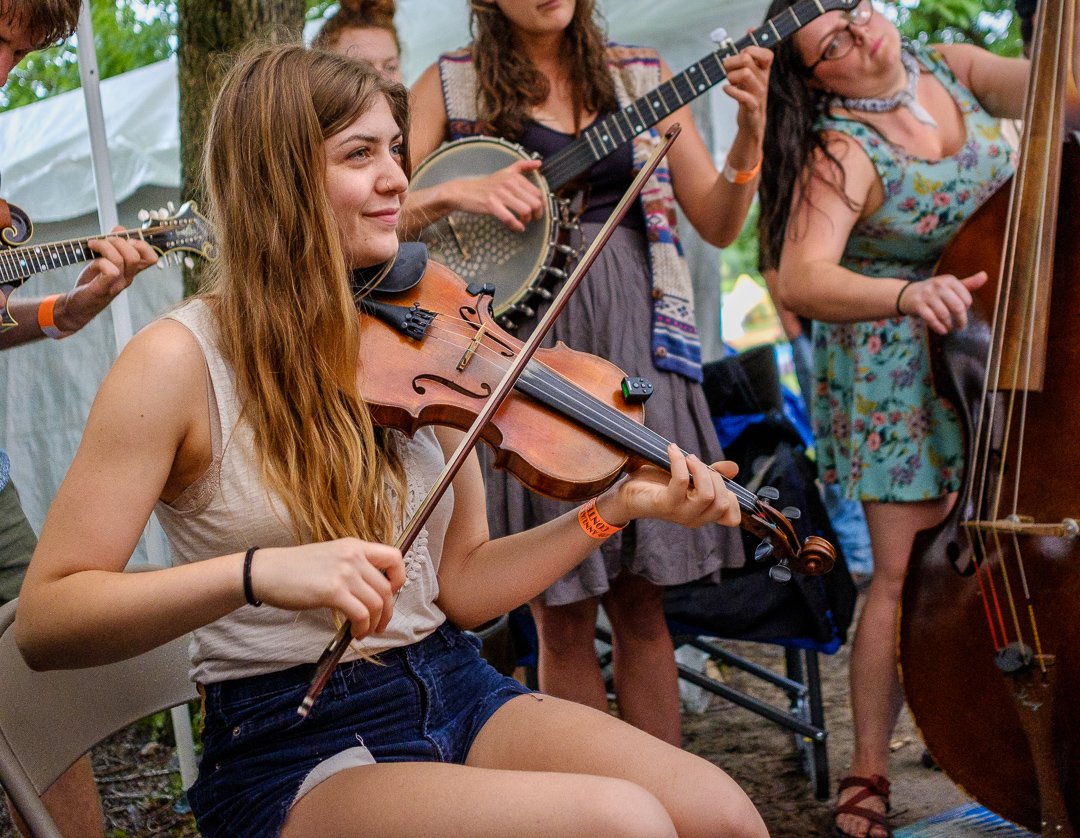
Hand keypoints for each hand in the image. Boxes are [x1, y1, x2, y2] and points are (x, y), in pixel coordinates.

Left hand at [54, 229, 157, 333]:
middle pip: (136, 256)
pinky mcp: (103, 289)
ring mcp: (117, 285)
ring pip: (121, 260)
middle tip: (104, 241)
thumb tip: (120, 229)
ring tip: (93, 245)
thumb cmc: (91, 282)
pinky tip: (91, 261)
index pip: (151, 258)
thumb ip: (114, 244)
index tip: (125, 239)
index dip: (142, 244)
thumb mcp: (103, 259)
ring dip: (105, 246)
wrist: (75, 305)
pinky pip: (110, 271)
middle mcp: (127, 278)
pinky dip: (100, 262)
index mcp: (131, 271)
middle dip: (118, 241)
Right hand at [248, 539, 405, 638]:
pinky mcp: (332, 591)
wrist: (267, 571)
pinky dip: (362, 628)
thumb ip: (353, 567)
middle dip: (387, 611)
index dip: (398, 578)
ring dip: (375, 623)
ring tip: (365, 631)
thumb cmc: (296, 568)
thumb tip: (373, 590)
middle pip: (387, 588)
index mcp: (355, 545)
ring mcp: (344, 572)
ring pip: (377, 603)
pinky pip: (361, 614)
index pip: (395, 556)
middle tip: (379, 624)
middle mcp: (353, 556)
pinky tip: (355, 633)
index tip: (390, 593)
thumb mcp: (331, 557)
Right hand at [451, 158, 544, 231]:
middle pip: (534, 203)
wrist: (464, 191)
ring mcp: (500, 194)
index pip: (538, 193)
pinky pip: (510, 219)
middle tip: (531, 219)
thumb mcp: (505, 172)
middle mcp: (509, 183)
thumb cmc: (487, 184)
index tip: (537, 211)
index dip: (541, 205)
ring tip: (523, 222)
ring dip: (527, 220)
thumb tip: (539, 163)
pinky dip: (516, 226)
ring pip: (525, 211)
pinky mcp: (491, 204)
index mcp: (515, 176)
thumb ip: (522, 166)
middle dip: (536, 214)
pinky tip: (518, 228)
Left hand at [598, 444, 740, 528]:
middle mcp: (695, 519)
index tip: (718, 478)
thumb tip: (734, 468)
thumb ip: (710, 474)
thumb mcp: (690, 478)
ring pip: (707, 495)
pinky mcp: (666, 504)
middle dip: (714, 476)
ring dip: (700, 470)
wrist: (628, 494)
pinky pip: (682, 482)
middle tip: (696, 462)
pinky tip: (672, 451)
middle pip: (722, 501)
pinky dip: (679, 462)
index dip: (733, 498)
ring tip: (688, 457)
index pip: (731, 518)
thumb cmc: (658, 485)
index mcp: (703, 515)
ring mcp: (681, 514)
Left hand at [722, 45, 772, 150]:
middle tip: (726, 68)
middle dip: (732, 61)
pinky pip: (743, 96)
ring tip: (729, 81)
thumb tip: (751, 28)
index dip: (750, 49)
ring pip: (745, 74)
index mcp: (764, 71)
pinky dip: (731, 91)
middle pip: (747, 59)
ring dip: (731, 76)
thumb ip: (750, 52)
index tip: (741, 56)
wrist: (752, 123)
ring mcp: (759, 94)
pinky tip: (726, 90)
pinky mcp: (752, 108)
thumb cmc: (748, 95)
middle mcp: (764, 81)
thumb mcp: (750, 73)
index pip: (766, 53)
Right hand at [900, 271, 987, 333]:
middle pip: (957, 307)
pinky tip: (943, 331)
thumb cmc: (934, 292)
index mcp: (949, 280)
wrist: (908, 294)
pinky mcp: (918, 305)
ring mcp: (927, 295)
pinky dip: (938, 327)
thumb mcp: (950, 286)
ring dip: (949, 325)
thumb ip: (968, 284)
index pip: (966, 298)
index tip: (963, 312)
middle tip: (961, 326)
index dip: (966, 308)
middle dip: (961, 320)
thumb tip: (985, 275)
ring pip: (944, 314)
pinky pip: (931, 319)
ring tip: (950, 328)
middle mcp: (938, 285)